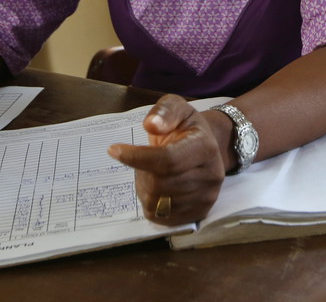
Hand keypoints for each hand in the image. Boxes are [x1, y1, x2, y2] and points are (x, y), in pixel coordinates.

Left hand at [108, 95, 225, 223]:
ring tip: (151, 172)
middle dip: (141, 172)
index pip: (168, 160)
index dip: (137, 157)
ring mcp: (206, 198)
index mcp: (205, 147)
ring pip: (158, 203)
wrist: (207, 147)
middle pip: (160, 184)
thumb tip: (152, 124)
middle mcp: (211, 175)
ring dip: (144, 188)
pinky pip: (161, 218)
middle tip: (139, 159)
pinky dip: (150, 203)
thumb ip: (164, 111)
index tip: (114, 150)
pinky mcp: (198, 214)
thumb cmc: (185, 127)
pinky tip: (157, 187)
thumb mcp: (176, 108)